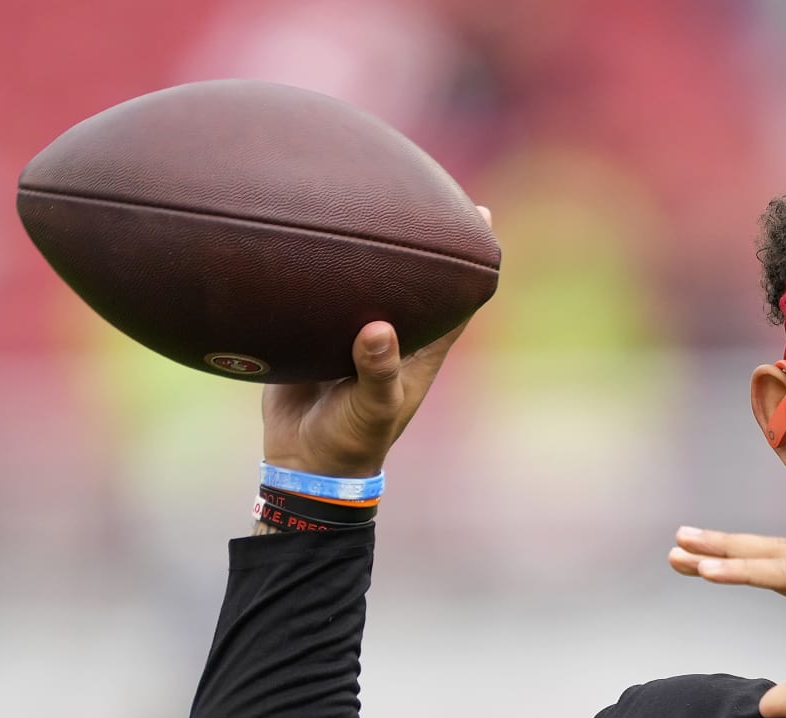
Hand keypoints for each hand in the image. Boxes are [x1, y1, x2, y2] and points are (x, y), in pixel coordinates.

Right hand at [261, 207, 487, 476]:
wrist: (302, 462)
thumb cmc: (351, 441)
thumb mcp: (372, 410)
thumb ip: (378, 372)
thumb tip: (380, 328)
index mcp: (419, 350)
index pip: (457, 300)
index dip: (473, 262)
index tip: (482, 215)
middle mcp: (393, 335)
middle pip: (415, 279)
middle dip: (421, 239)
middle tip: (423, 187)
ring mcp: (355, 333)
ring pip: (369, 281)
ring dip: (369, 247)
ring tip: (363, 195)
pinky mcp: (317, 334)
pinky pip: (323, 295)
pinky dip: (322, 269)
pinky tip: (306, 233)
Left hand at [669, 528, 785, 717]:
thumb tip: (767, 701)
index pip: (782, 578)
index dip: (739, 569)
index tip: (698, 568)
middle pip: (771, 558)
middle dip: (722, 550)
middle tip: (680, 545)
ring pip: (774, 557)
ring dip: (725, 551)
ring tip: (684, 548)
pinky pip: (785, 575)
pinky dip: (745, 569)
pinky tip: (711, 571)